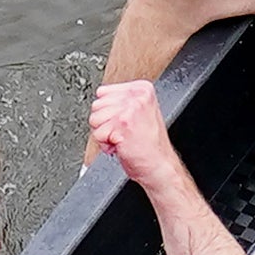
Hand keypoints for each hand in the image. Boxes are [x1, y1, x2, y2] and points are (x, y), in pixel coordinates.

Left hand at [89, 78, 185, 193]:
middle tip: (122, 132)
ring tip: (122, 138)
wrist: (159, 166)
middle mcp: (137, 96)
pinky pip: (98, 134)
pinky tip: (121, 145)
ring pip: (95, 118)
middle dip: (104, 123)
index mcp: (142, 88)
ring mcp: (130, 109)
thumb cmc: (149, 145)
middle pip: (97, 104)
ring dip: (105, 134)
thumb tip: (100, 99)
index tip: (122, 122)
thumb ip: (122, 101)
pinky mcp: (122, 124)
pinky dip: (105, 145)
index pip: (103, 92)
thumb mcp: (141, 112)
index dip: (108, 111)